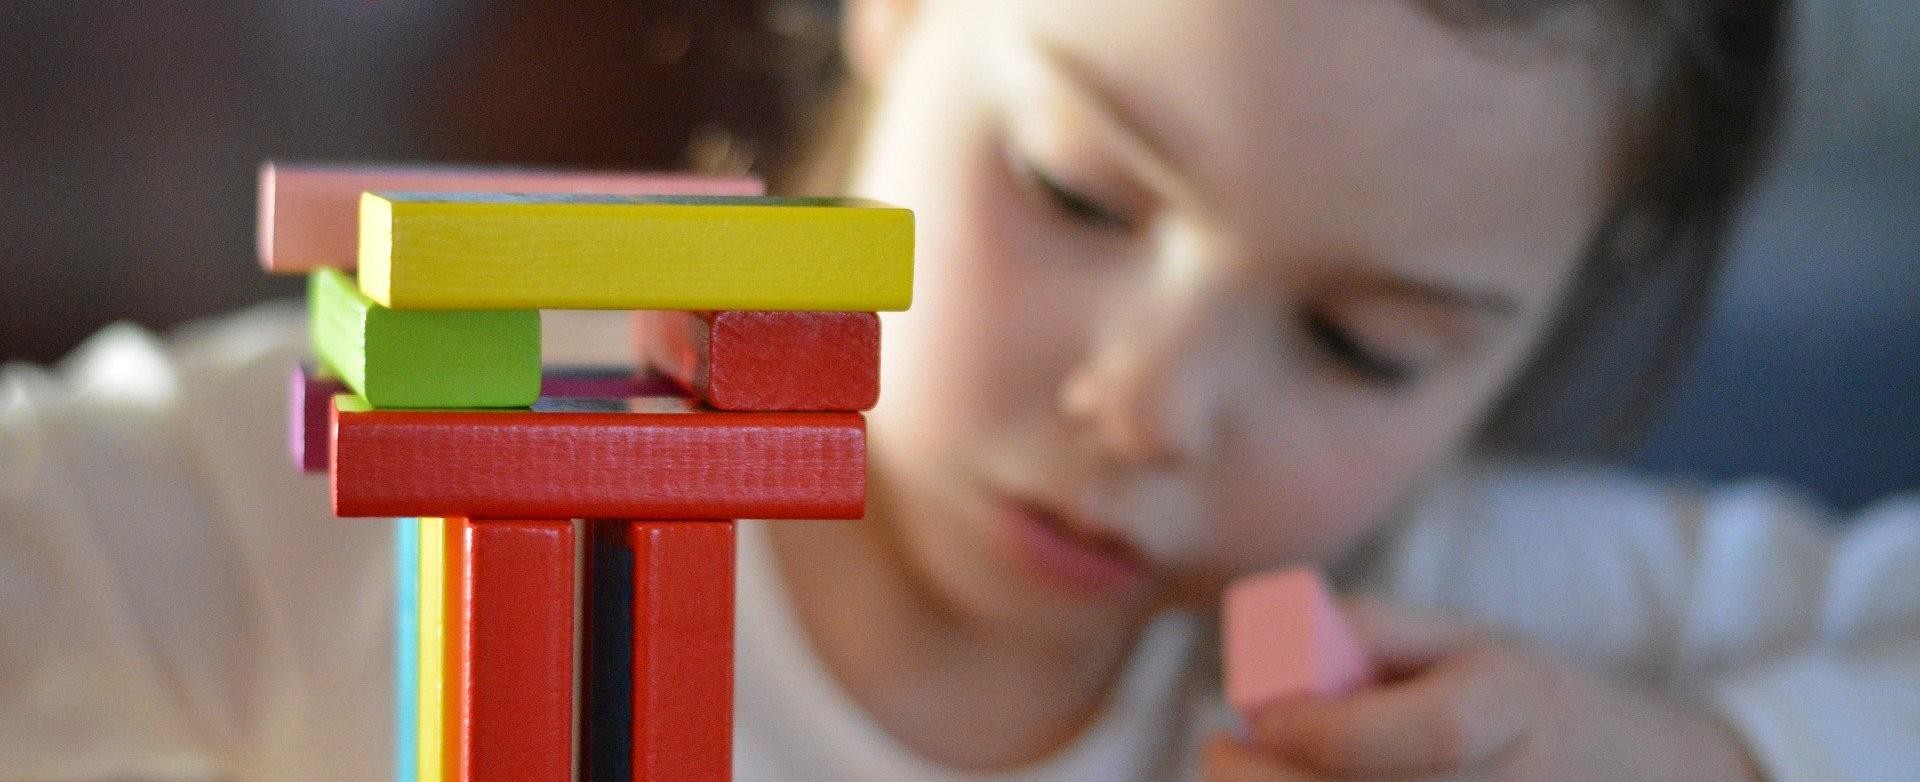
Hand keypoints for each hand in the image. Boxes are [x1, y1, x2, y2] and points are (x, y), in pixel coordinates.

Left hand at [1202, 599, 1762, 780]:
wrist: (1642, 781)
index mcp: (1515, 708)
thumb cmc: (1523, 701)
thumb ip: (1368, 631)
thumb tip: (1262, 651)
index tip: (1252, 715)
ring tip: (1244, 777)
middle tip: (1218, 752)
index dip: (1324, 729)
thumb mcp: (1464, 639)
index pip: (1426, 735)